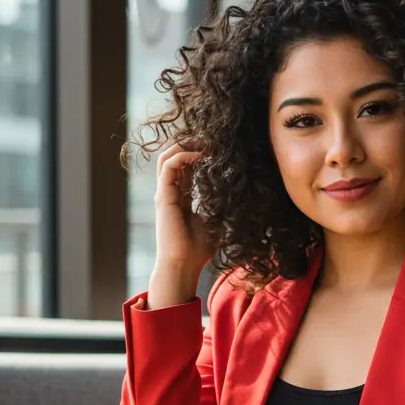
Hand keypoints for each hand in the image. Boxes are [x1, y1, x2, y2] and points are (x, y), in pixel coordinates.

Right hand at [148, 142, 213, 307]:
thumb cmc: (199, 250)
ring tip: (204, 141)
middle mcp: (170, 192)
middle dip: (189, 144)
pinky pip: (169, 166)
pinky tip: (201, 154)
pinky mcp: (163, 196)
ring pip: (167, 157)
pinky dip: (183, 155)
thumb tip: (242, 200)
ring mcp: (164, 193)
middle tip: (211, 138)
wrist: (183, 265)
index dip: (198, 153)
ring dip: (184, 145)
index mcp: (181, 197)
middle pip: (173, 157)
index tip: (218, 148)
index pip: (185, 166)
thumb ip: (221, 209)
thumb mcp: (216, 223)